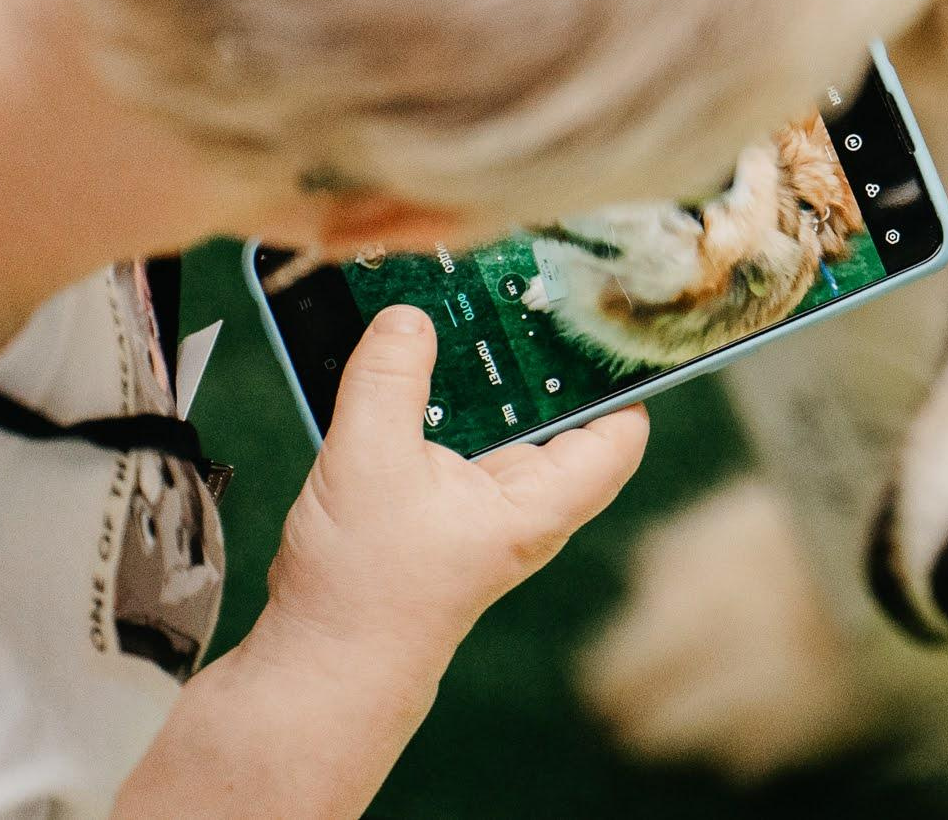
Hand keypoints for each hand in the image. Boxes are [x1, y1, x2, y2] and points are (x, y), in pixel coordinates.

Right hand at [262, 304, 650, 665]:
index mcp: (538, 500)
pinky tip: (404, 358)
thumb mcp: (371, 461)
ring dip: (480, 373)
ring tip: (462, 300)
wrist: (320, 665)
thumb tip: (410, 316)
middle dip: (540, 352)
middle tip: (525, 282)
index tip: (615, 310)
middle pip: (558, 411)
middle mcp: (522, 501)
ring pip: (499, 420)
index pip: (621, 430)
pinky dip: (436, 399)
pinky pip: (453, 437)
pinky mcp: (437, 505)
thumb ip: (389, 380)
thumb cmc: (365, 588)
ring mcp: (480, 504)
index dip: (627, 372)